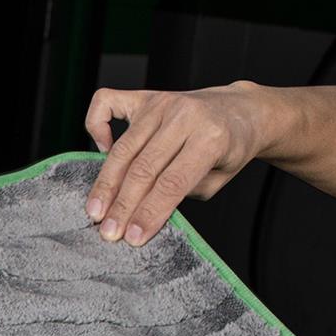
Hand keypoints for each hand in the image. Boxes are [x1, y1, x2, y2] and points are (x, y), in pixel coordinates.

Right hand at [83, 82, 275, 244]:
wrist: (240, 110)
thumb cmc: (229, 149)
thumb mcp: (218, 179)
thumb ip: (184, 192)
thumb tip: (144, 209)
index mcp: (211, 137)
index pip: (173, 183)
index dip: (149, 213)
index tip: (132, 238)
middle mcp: (184, 116)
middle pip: (143, 168)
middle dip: (123, 205)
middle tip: (108, 233)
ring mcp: (162, 103)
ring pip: (124, 148)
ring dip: (106, 184)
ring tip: (95, 212)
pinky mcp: (145, 97)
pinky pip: (106, 103)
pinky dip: (95, 126)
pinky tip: (102, 150)